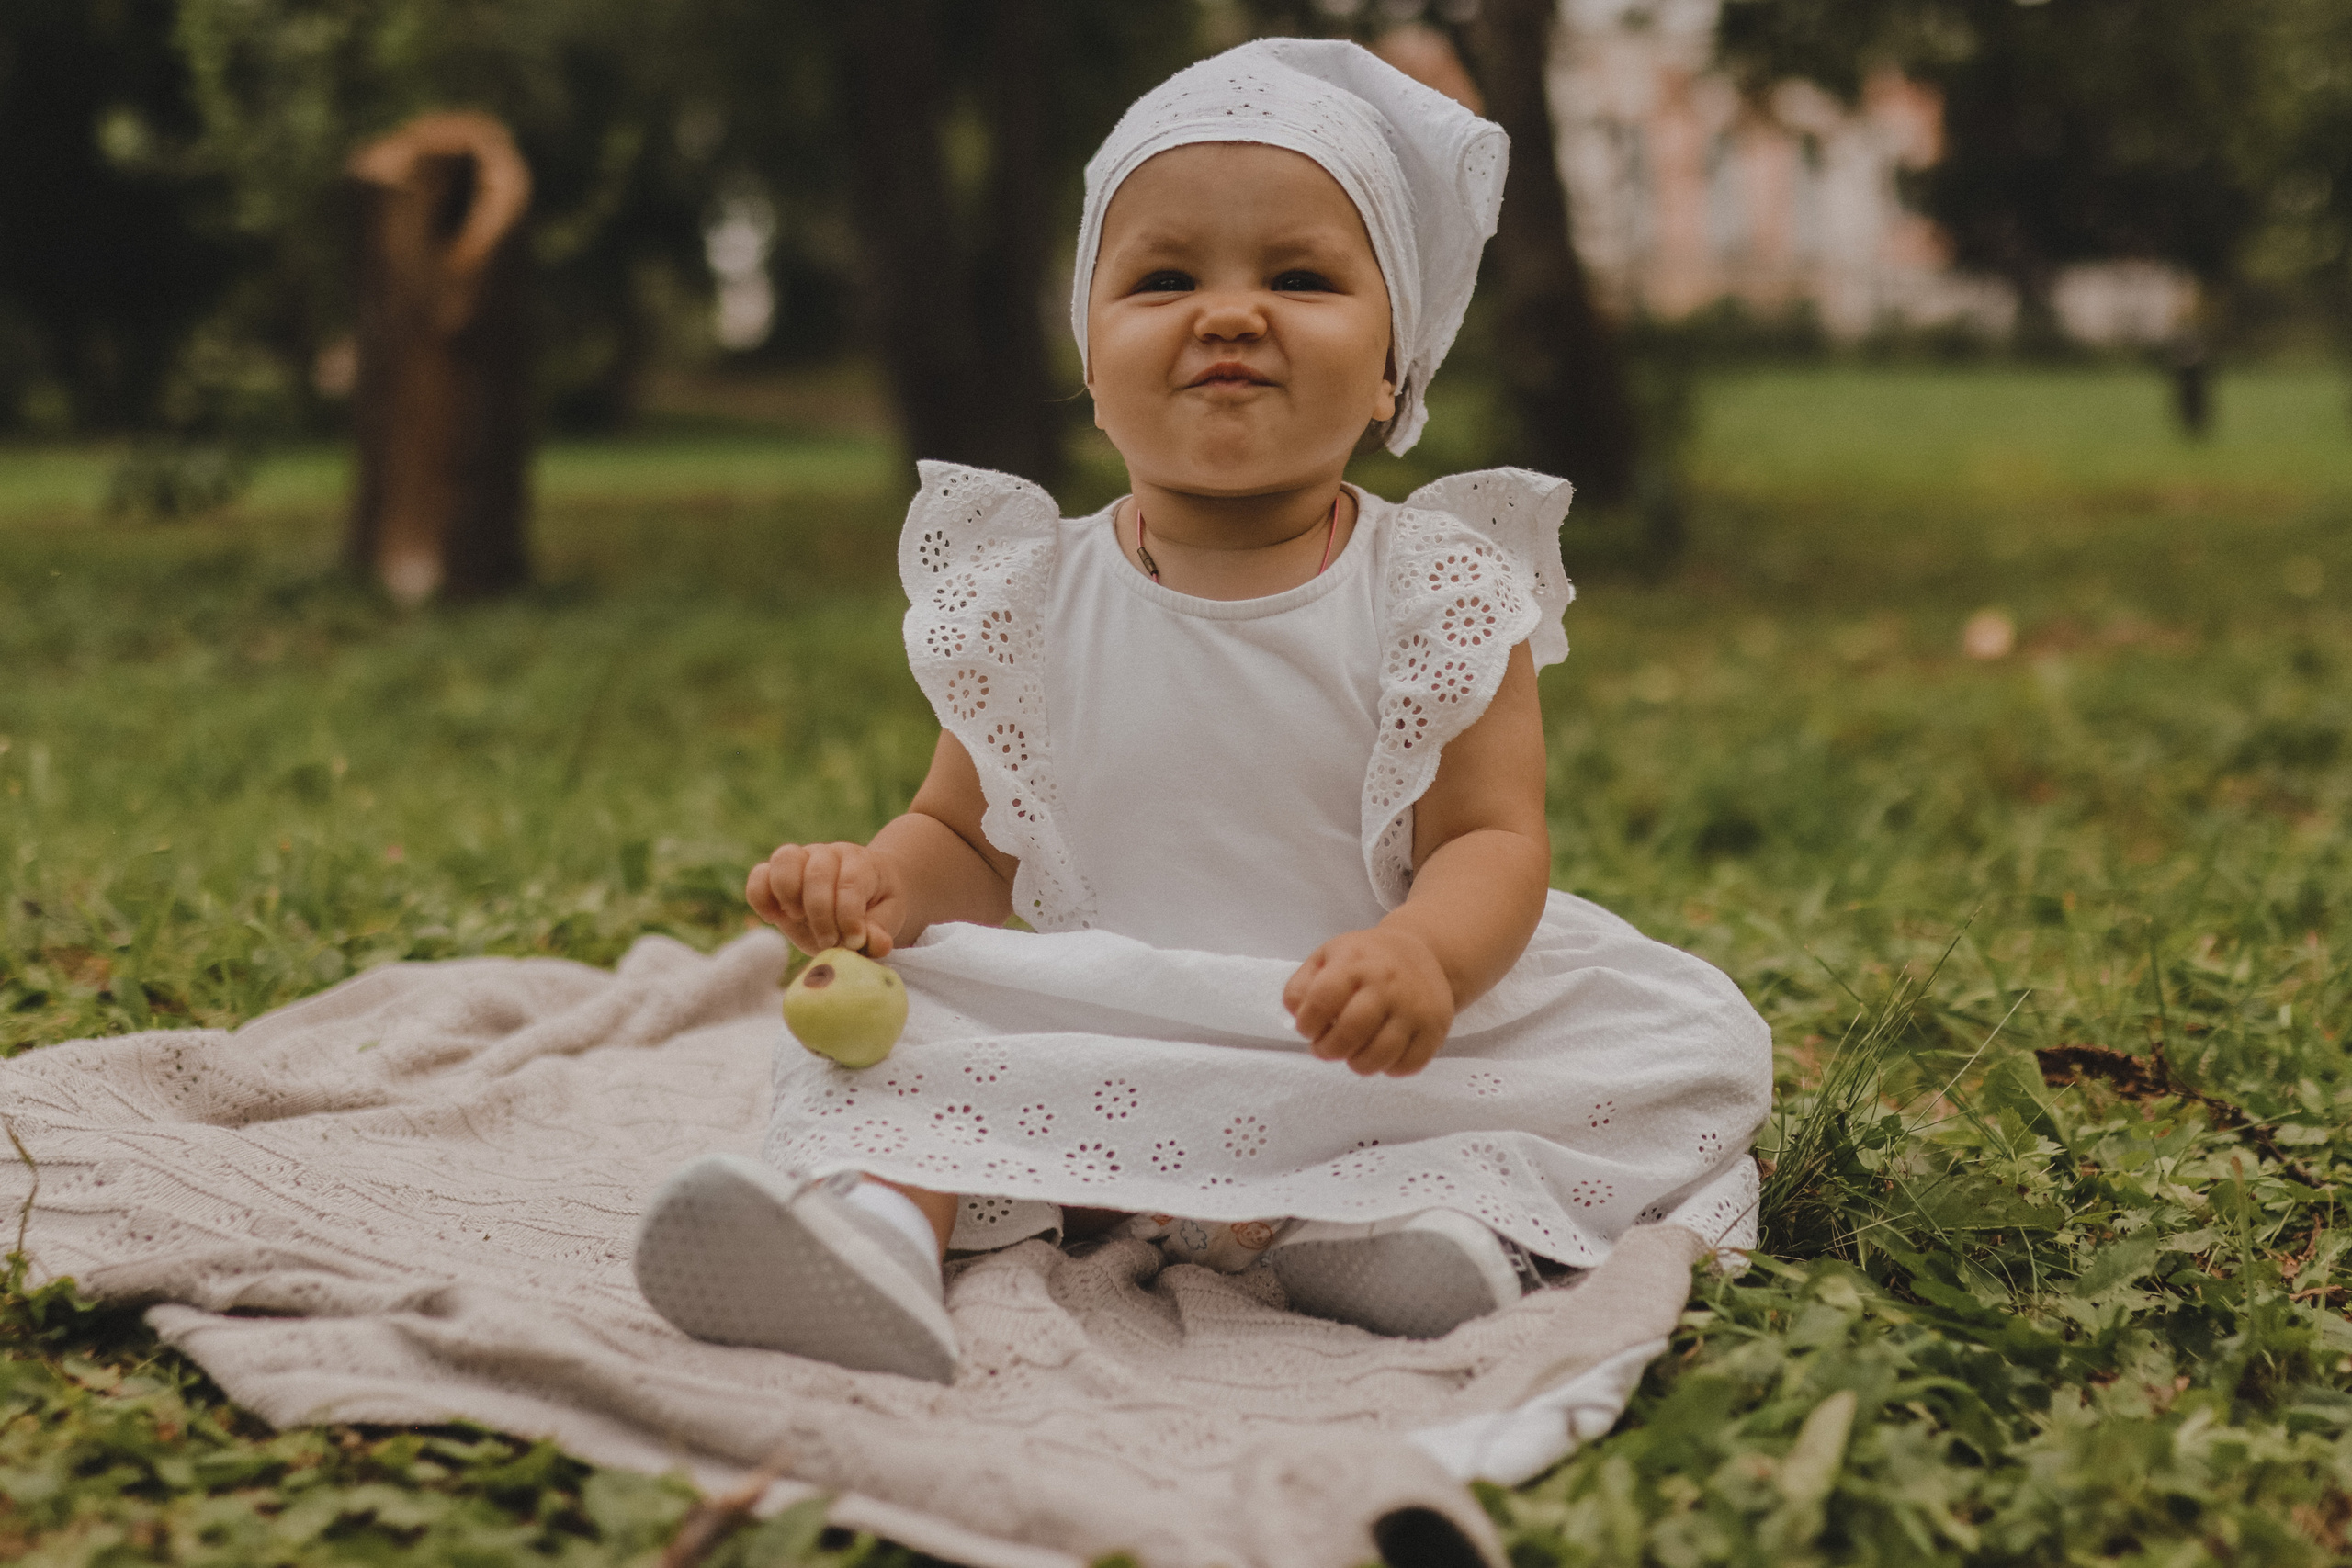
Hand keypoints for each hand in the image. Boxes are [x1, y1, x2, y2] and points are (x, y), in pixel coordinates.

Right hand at [747, 841, 906, 956]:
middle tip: (828, 942)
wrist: (860, 897)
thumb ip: (880, 931)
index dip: (849, 916)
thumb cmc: (875, 908)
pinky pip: (758, 876)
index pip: (851, 882)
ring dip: (788, 894)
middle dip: (821, 914)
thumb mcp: (888, 920)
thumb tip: (878, 944)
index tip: (853, 942)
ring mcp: (800, 861)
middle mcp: (828, 855)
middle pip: (817, 873)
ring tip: (797, 918)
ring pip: (785, 859)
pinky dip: (760, 897)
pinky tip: (774, 918)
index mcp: (861, 863)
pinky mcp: (775, 876)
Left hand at [1282, 926, 1453, 1076]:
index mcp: (1354, 962)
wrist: (1421, 952)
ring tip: (1352, 1053)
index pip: (1321, 1001)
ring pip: (1379, 1055)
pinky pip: (1408, 1065)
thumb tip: (1296, 1016)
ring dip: (1357, 1064)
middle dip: (1328, 1050)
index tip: (1308, 1029)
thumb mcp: (1326, 957)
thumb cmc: (1364, 960)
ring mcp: (1414, 1007)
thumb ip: (1301, 985)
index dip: (1307, 1024)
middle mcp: (1386, 983)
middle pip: (1350, 1032)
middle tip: (1325, 1049)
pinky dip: (1389, 1069)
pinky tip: (1381, 1054)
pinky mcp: (1434, 1029)